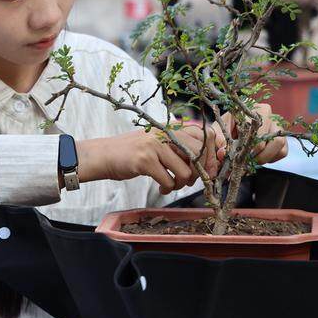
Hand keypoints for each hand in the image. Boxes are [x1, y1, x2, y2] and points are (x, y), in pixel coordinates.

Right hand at [76, 124, 222, 194]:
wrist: (104, 155)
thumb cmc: (134, 152)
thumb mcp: (158, 143)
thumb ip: (180, 148)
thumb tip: (209, 164)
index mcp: (171, 128)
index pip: (205, 135)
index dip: (212, 154)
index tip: (210, 170)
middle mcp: (165, 133)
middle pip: (199, 155)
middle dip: (199, 173)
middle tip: (189, 182)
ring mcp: (154, 146)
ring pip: (185, 171)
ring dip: (181, 184)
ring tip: (172, 185)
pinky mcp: (144, 161)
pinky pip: (168, 181)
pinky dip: (167, 188)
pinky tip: (160, 188)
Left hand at [215, 104, 287, 164]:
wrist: (234, 124)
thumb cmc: (226, 125)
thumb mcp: (218, 129)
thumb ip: (218, 140)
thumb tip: (222, 154)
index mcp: (254, 109)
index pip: (257, 130)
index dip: (248, 146)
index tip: (239, 155)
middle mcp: (270, 115)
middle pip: (272, 139)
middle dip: (258, 154)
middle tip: (245, 161)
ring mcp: (278, 127)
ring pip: (279, 144)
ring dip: (265, 157)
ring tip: (251, 160)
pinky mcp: (283, 138)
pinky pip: (282, 151)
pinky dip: (271, 158)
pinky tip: (258, 157)